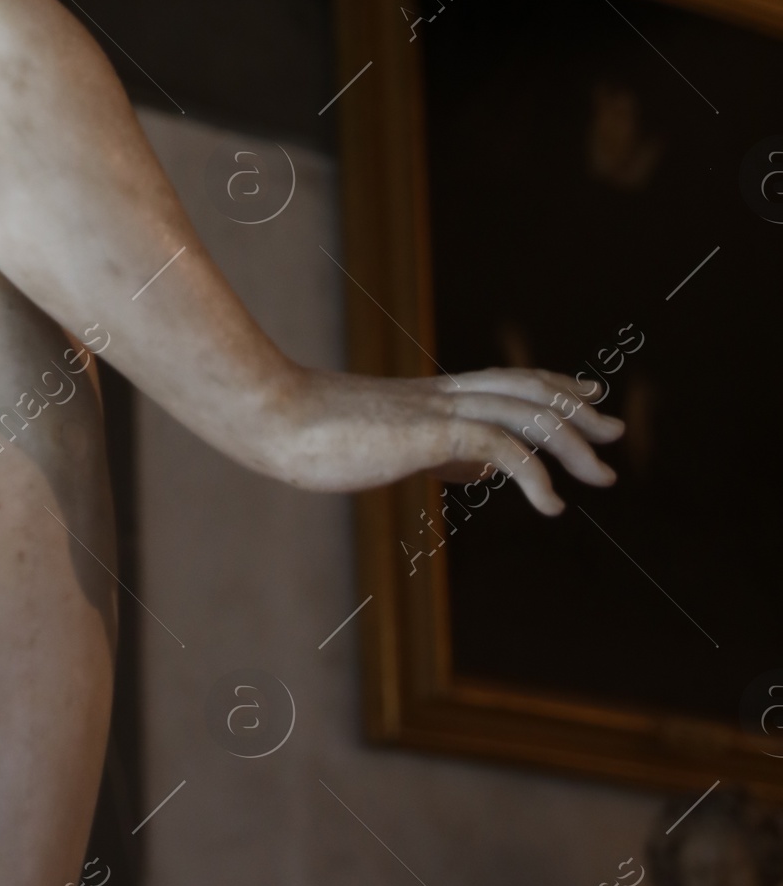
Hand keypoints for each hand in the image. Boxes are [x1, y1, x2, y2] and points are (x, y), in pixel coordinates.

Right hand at [268, 365, 621, 511]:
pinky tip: (551, 506)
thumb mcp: (381, 445)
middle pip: (526, 388)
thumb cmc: (307, 434)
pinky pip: (500, 448)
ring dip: (571, 443)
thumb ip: (431, 451)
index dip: (551, 384)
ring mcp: (436, 410)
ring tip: (602, 477)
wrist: (270, 417)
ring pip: (524, 413)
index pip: (506, 379)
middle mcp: (440, 394)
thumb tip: (471, 467)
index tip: (587, 395)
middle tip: (614, 432)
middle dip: (576, 409)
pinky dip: (535, 475)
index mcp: (429, 395)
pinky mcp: (428, 432)